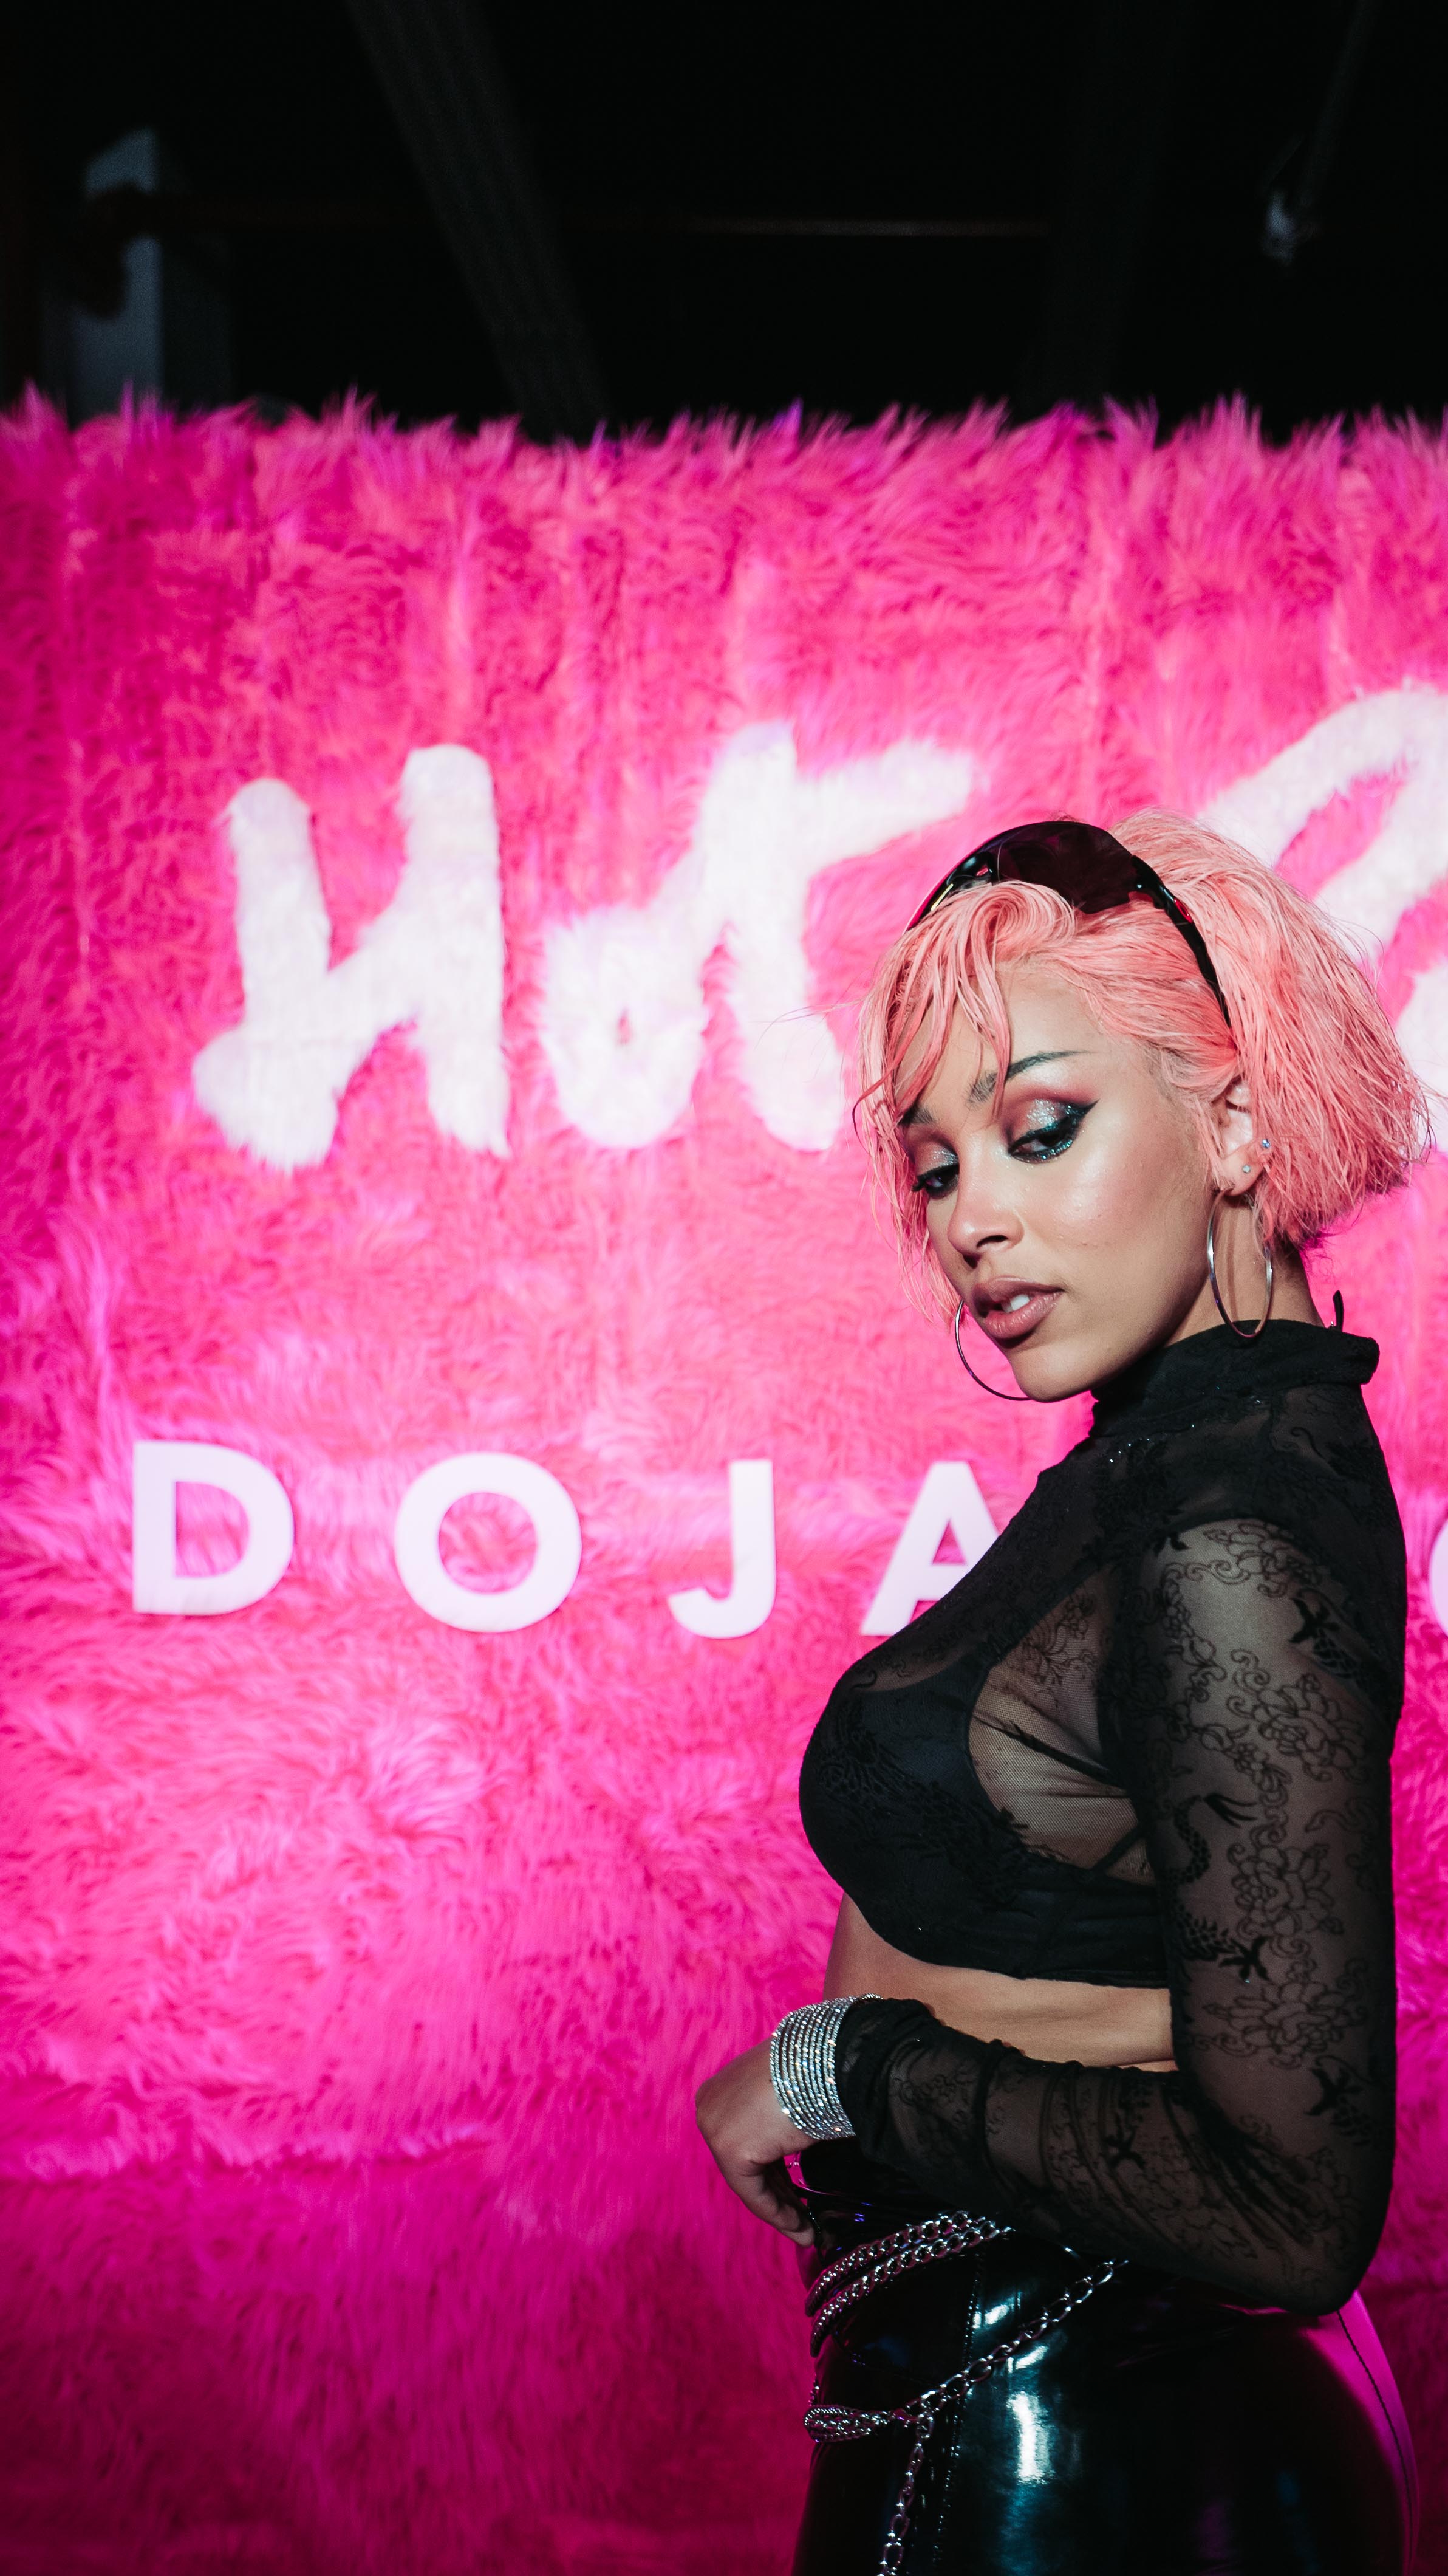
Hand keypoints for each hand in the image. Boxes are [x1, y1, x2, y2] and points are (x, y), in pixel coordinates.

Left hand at [695, 2039, 814, 2243]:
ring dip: (782, 2210)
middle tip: (804, 2219)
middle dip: (779, 2193)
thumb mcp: (788, 2094)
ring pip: (750, 2179)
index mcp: (722, 2086)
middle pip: (747, 2161)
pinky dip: (778, 2212)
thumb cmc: (816, 2070)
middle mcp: (711, 2104)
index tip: (796, 2195)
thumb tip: (788, 2146)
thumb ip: (777, 2120)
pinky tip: (801, 2226)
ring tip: (807, 2231)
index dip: (774, 2172)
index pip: (748, 2138)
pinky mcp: (729, 2148)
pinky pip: (754, 2191)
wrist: (825, 2059)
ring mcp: (715, 2126)